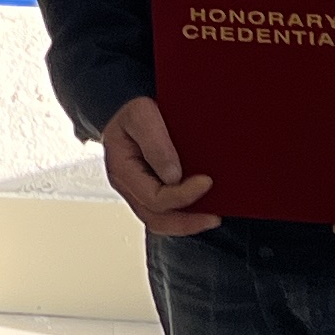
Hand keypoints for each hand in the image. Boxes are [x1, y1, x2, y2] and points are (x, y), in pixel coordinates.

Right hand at [102, 97, 217, 236]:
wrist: (126, 109)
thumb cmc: (132, 111)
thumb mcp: (142, 114)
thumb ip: (155, 142)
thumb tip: (173, 176)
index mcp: (121, 169)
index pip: (153, 197)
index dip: (182, 195)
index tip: (207, 182)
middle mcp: (126, 186)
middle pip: (155, 218)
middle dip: (187, 221)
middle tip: (214, 216)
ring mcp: (135, 192)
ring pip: (158, 222)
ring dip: (185, 224)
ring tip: (210, 219)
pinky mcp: (146, 192)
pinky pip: (162, 214)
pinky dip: (182, 217)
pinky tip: (200, 211)